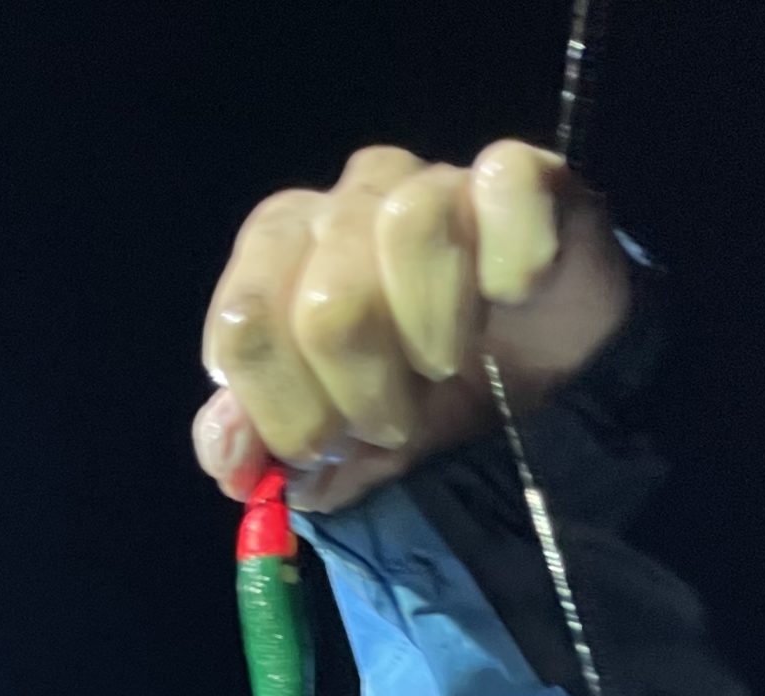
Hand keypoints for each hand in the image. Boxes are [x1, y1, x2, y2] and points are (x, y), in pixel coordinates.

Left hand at [194, 141, 630, 512]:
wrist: (535, 393)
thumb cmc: (413, 407)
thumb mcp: (327, 450)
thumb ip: (255, 451)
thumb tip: (229, 449)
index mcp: (277, 253)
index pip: (242, 325)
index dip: (284, 410)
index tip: (324, 444)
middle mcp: (344, 201)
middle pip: (326, 303)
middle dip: (363, 396)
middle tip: (395, 418)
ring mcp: (430, 181)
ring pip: (410, 231)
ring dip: (434, 339)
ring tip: (446, 368)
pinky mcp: (518, 175)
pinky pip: (502, 189)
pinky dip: (511, 268)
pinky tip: (510, 300)